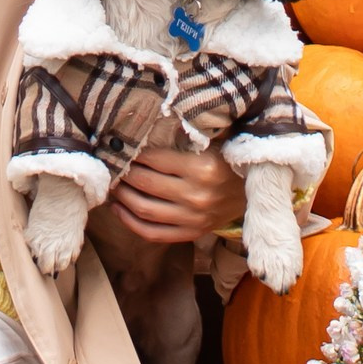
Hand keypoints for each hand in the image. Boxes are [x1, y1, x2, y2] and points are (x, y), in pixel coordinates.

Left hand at [108, 147, 244, 247]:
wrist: (251, 194)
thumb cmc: (226, 162)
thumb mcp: (211, 144)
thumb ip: (183, 136)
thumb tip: (144, 130)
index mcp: (202, 168)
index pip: (155, 159)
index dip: (134, 153)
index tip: (122, 148)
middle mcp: (196, 195)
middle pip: (145, 183)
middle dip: (123, 174)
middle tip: (112, 166)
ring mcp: (193, 218)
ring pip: (144, 210)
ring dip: (122, 197)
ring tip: (113, 186)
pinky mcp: (191, 233)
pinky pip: (153, 233)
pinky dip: (130, 223)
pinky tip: (118, 209)